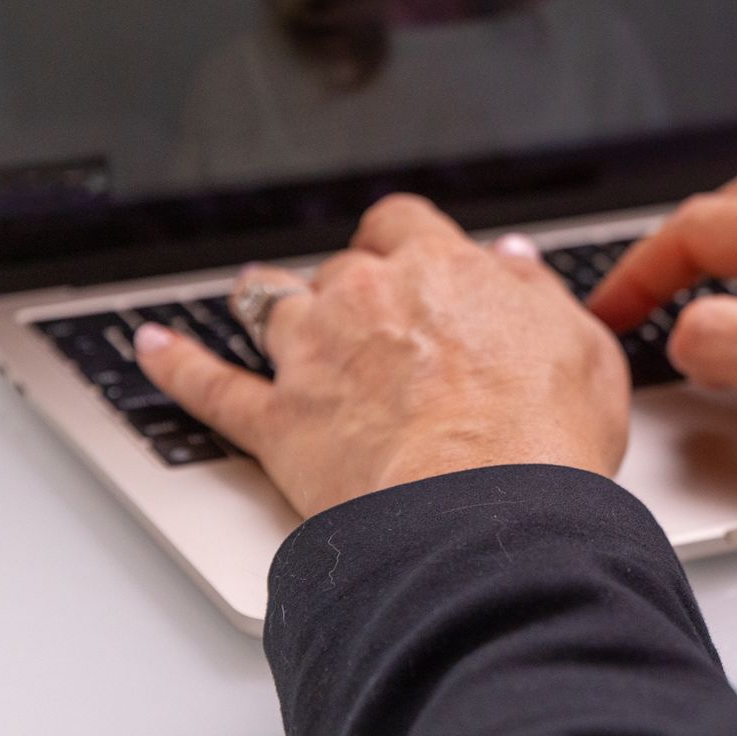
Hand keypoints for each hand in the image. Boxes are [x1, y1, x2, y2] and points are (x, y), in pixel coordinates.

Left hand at [135, 195, 628, 517]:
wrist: (487, 512)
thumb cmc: (545, 435)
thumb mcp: (583, 346)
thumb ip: (540, 293)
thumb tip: (515, 262)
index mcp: (443, 270)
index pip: (405, 223)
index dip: (403, 239)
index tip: (408, 256)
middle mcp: (368, 299)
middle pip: (338, 267)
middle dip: (346, 284)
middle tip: (364, 312)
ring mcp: (315, 358)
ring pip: (270, 308)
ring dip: (266, 305)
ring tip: (257, 303)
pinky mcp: (279, 422)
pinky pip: (209, 386)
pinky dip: (174, 364)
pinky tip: (153, 349)